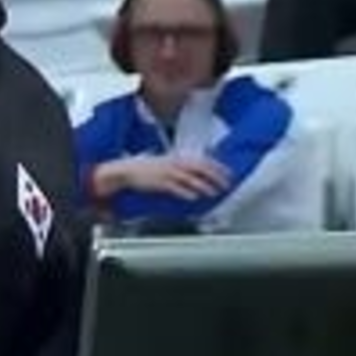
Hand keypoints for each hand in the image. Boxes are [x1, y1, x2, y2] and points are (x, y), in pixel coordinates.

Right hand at [105, 155, 229, 200]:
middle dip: (215, 177)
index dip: (218, 167)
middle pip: (200, 168)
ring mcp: (167, 173)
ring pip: (190, 178)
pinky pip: (176, 187)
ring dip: (204, 186)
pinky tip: (193, 198)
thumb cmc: (146, 168)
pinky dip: (186, 192)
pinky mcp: (160, 182)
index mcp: (178, 158)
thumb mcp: (166, 162)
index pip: (203, 160)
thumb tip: (196, 170)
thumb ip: (181, 165)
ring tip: (213, 193)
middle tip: (225, 185)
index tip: (228, 174)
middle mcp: (175, 164)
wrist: (127, 170)